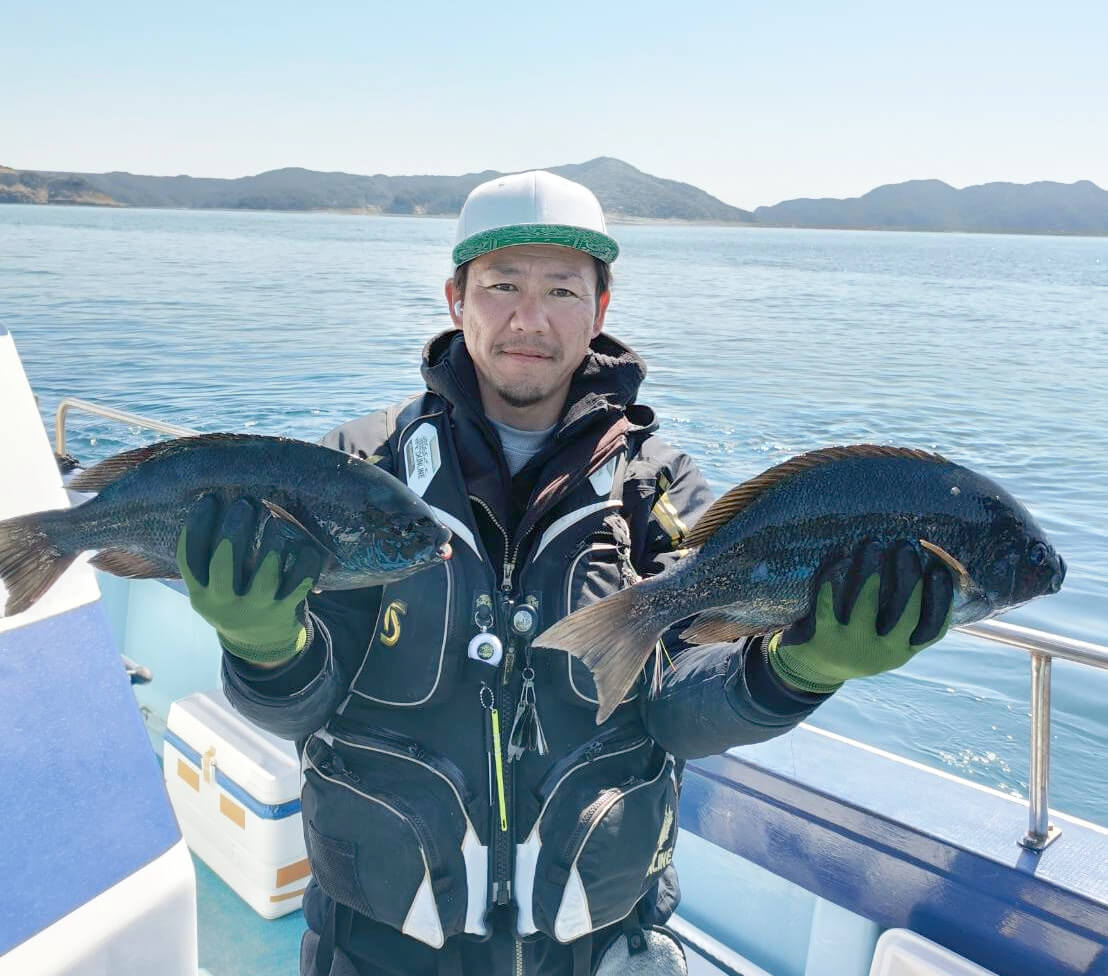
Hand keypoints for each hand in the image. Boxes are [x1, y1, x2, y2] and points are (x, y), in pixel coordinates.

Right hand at [176, 495, 324, 666]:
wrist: (260, 643)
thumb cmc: (235, 599)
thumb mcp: (212, 587)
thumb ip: (210, 558)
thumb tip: (214, 503)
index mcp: (200, 594)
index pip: (190, 558)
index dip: (197, 526)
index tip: (209, 500)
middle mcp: (225, 604)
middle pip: (224, 565)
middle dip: (234, 531)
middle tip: (244, 505)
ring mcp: (257, 609)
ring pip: (265, 577)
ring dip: (270, 544)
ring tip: (273, 520)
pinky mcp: (285, 611)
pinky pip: (299, 584)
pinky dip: (305, 563)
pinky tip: (305, 545)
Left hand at [768, 540, 953, 693]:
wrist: (814, 669)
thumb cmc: (858, 641)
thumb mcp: (887, 639)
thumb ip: (907, 615)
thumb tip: (934, 566)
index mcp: (903, 650)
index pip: (933, 628)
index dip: (941, 600)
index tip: (939, 569)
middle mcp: (882, 653)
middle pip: (905, 614)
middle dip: (909, 577)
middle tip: (905, 546)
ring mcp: (853, 647)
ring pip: (866, 606)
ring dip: (871, 571)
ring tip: (874, 545)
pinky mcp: (824, 638)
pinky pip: (828, 607)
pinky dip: (833, 582)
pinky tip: (842, 559)